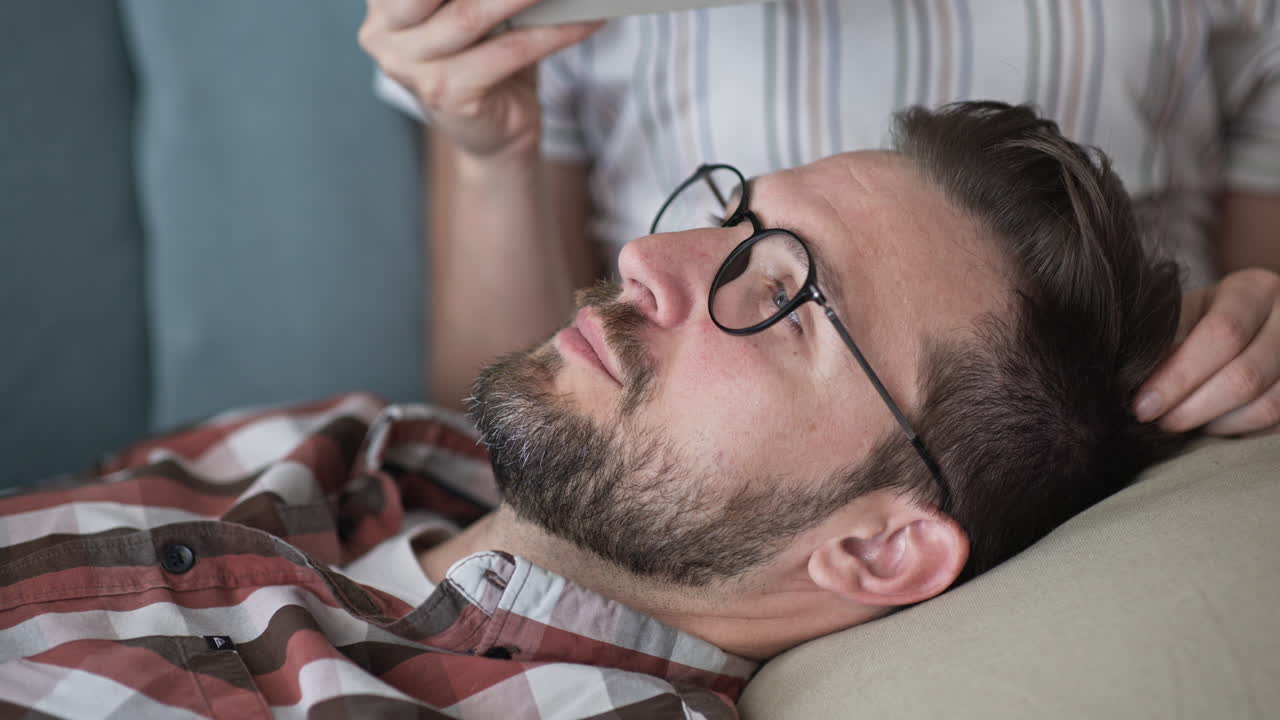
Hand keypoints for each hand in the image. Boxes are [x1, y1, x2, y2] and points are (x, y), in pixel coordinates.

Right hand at [359, 0, 602, 158]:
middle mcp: (383, 32)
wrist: (494, 134)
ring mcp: (411, 68)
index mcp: (384, 2)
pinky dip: (554, 32)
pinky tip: (585, 20)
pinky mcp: (447, 94)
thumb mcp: (471, 8)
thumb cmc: (484, 59)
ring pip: (471, 14)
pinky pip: (509, 50)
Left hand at [1134, 268, 1279, 434]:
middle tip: (1158, 421)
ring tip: (1180, 422)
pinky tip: (1210, 424)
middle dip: (1192, 407)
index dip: (1179, 375)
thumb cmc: (1206, 318)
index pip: (1222, 334)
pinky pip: (1276, 420)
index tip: (1144, 404)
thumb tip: (1137, 381)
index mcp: (1253, 291)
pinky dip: (1239, 429)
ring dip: (1215, 423)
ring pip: (1266, 405)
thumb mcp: (1186, 314)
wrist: (1252, 321)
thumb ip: (1167, 339)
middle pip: (1245, 376)